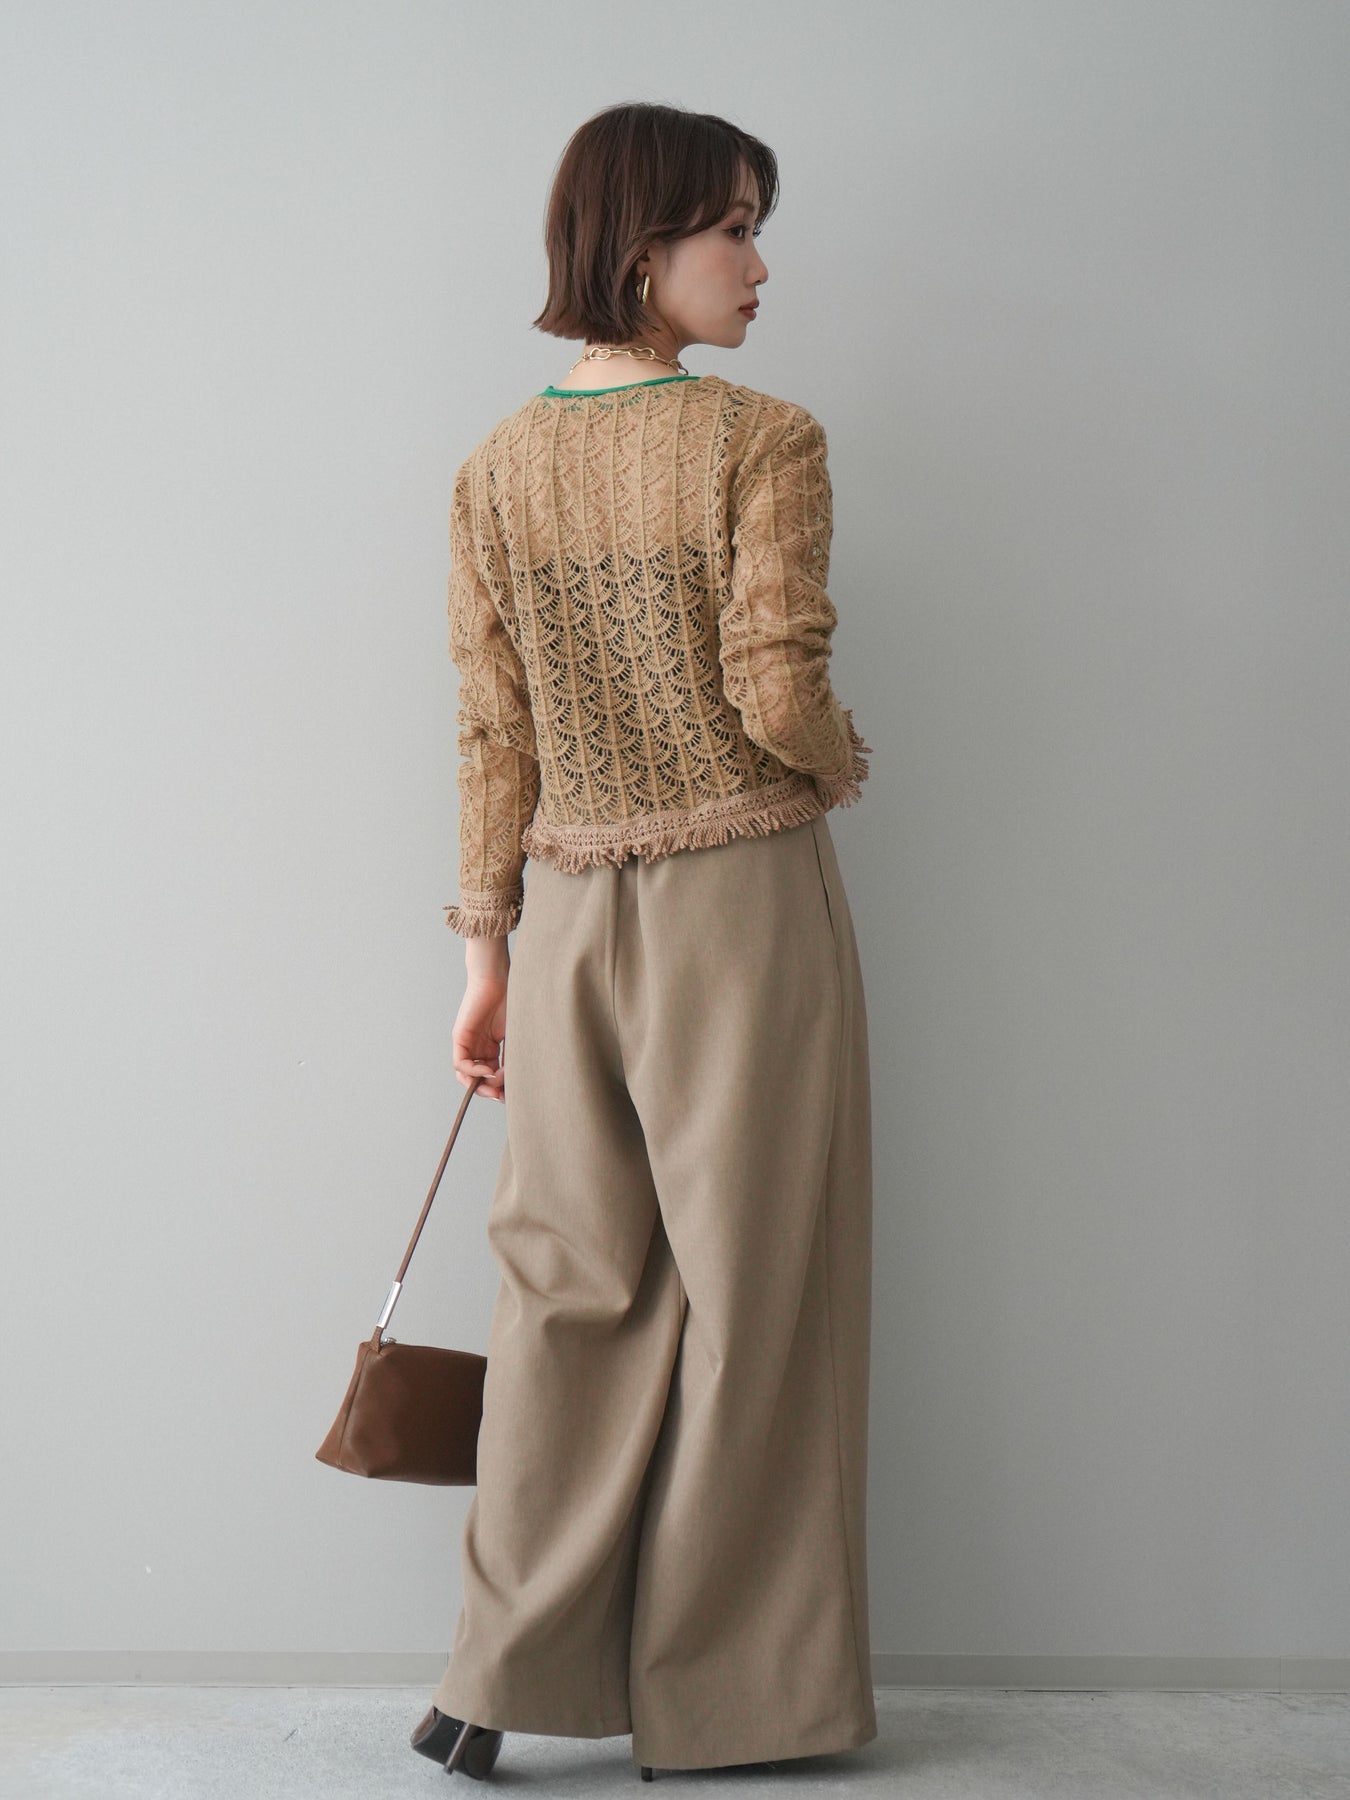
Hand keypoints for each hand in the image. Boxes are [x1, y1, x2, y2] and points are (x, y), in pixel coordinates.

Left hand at [453, 941, 509, 1102]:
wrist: (499, 977)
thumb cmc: (512, 1000)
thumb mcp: (516, 1036)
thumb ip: (512, 1058)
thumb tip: (513, 1082)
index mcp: (492, 1048)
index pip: (492, 1077)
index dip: (500, 1089)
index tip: (511, 1096)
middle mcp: (478, 1048)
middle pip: (478, 1080)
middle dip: (490, 1091)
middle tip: (502, 1095)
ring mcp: (468, 1043)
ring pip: (466, 1076)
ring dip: (479, 1084)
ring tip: (494, 1083)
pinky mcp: (460, 1037)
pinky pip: (460, 1063)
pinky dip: (471, 1071)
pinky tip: (487, 1070)